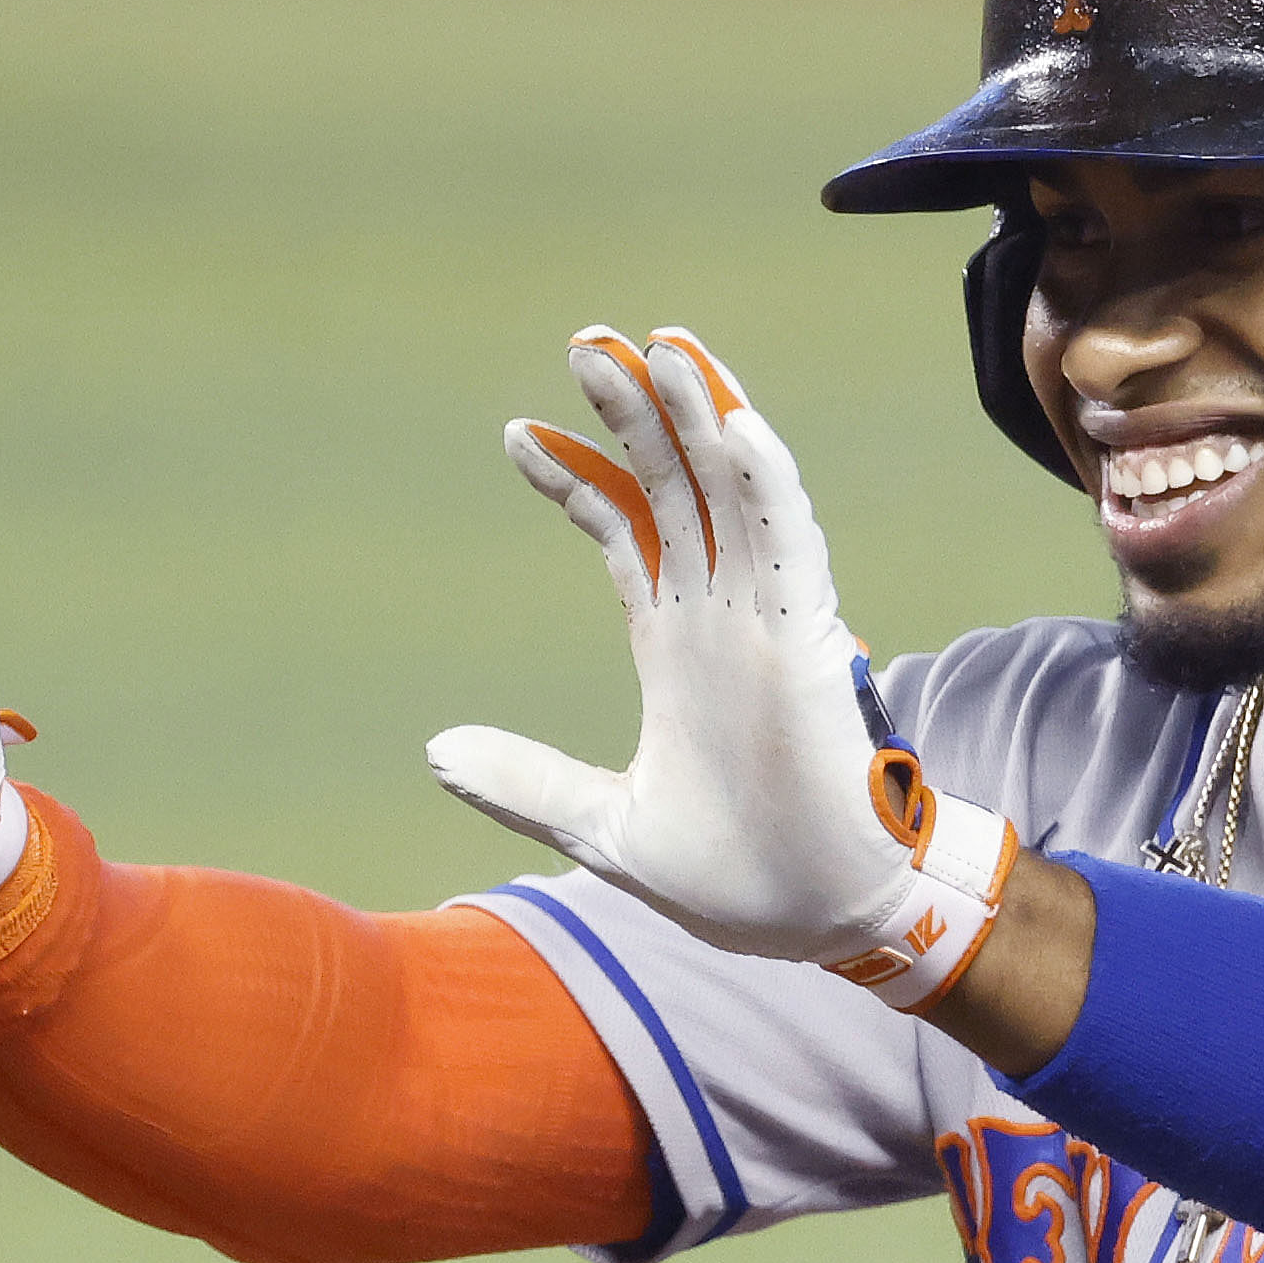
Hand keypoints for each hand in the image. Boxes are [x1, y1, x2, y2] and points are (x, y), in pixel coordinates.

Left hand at [427, 327, 1014, 1011]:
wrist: (825, 920)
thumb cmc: (739, 879)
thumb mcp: (605, 828)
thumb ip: (529, 782)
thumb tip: (437, 751)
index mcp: (676, 648)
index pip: (627, 531)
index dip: (579, 476)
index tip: (519, 433)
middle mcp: (722, 617)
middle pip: (675, 486)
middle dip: (633, 413)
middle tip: (586, 342)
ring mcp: (768, 621)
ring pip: (732, 491)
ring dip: (699, 416)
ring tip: (656, 344)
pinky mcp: (811, 641)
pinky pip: (790, 542)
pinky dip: (765, 482)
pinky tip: (733, 425)